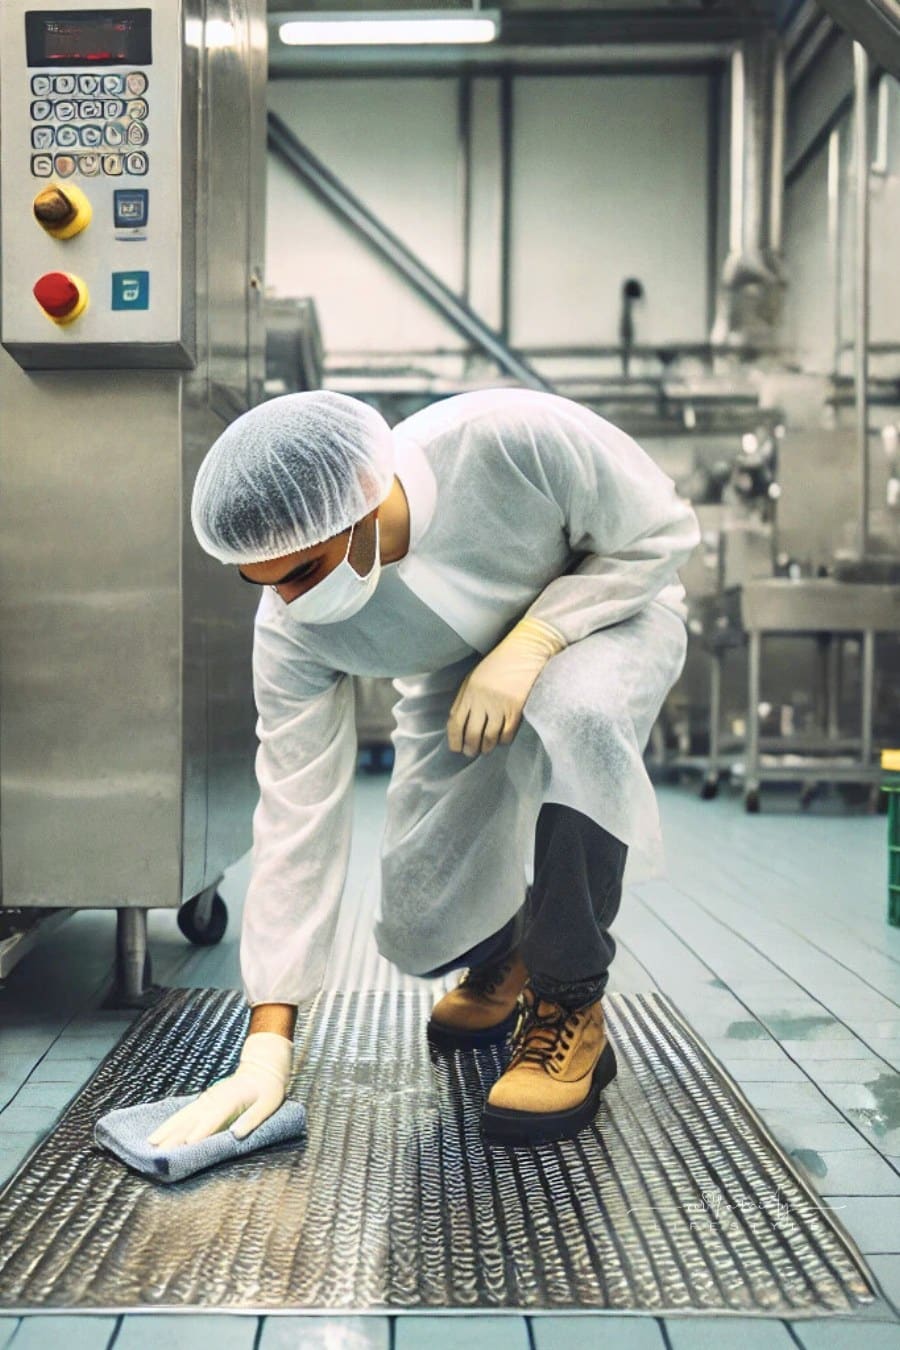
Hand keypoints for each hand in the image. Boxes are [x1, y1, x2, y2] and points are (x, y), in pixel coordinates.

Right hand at [146, 1031, 293, 1146]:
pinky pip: (184, 1114)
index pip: (212, 1119)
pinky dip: (170, 1124)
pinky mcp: (204, 1102)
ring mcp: (207, 1100)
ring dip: (167, 1130)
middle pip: (192, 1120)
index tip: (186, 1145)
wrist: (263, 1067)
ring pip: (183, 1116)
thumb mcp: (269, 1104)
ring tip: (151, 1144)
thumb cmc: (269, 1089)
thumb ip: (253, 1119)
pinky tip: (160, 1134)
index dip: (200, 1132)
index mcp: (230, 1100)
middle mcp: (214, 1100)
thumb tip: (236, 1135)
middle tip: (159, 1152)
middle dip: (175, 1136)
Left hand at [447, 616, 565, 757]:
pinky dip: (503, 741)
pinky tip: (501, 741)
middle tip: (471, 752)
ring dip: (486, 747)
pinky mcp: (517, 708)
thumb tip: (457, 723)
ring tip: (485, 749)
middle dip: (470, 748)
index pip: (456, 722)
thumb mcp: (474, 677)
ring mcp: (500, 705)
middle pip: (472, 733)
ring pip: (490, 737)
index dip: (454, 739)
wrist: (525, 651)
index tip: (455, 748)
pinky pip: (507, 733)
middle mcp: (482, 700)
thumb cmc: (498, 664)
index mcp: (469, 692)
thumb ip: (464, 699)